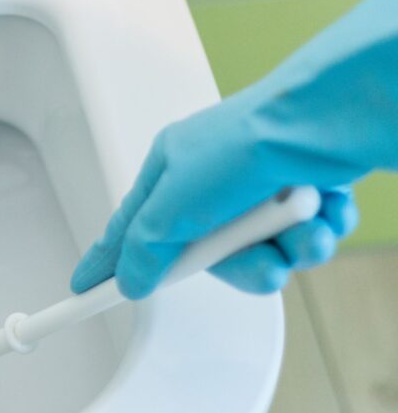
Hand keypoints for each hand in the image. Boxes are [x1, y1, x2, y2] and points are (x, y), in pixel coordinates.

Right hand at [71, 0, 397, 298]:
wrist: (324, 124)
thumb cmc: (246, 143)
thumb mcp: (172, 204)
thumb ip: (144, 248)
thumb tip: (131, 280)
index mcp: (171, 171)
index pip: (128, 228)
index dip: (108, 261)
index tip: (88, 288)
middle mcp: (213, 181)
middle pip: (207, 256)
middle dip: (239, 264)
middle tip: (250, 258)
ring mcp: (257, 189)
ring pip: (260, 254)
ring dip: (286, 250)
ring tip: (299, 229)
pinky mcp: (300, 196)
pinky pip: (300, 242)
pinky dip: (315, 234)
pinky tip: (320, 213)